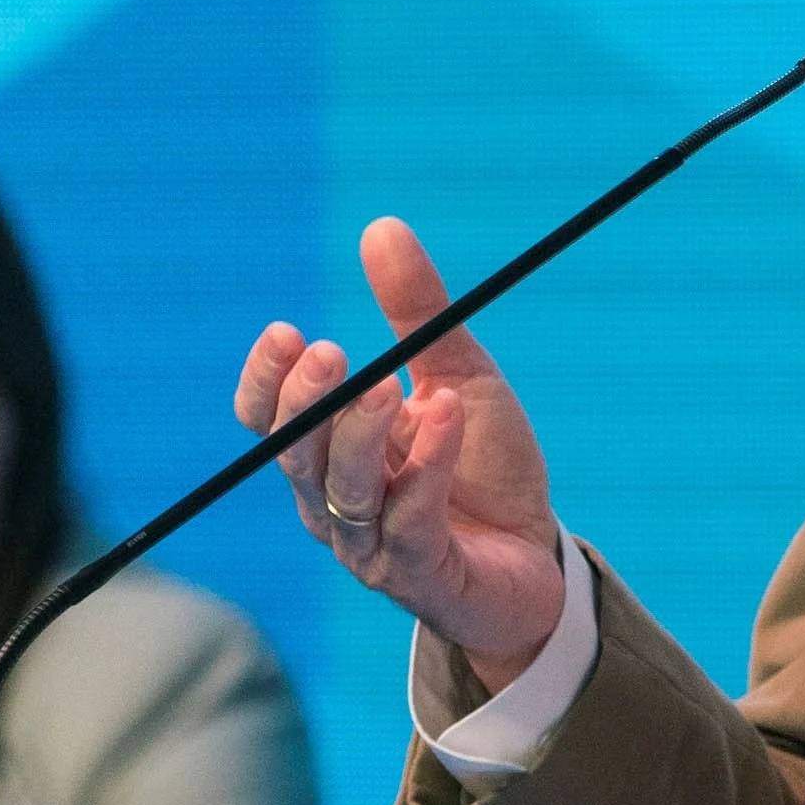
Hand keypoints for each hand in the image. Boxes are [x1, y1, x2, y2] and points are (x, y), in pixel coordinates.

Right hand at [235, 218, 567, 692]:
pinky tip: (446, 420)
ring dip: (362, 436)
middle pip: (296, 456)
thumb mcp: (457, 377)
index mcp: (331, 455)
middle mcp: (336, 505)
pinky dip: (427, 469)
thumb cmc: (485, 470)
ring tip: (391, 388)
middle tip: (330, 353)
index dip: (266, 382)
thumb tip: (381, 227)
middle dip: (307, 404)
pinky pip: (411, 524)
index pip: (269, 423)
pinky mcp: (422, 576)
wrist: (538, 559)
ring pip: (346, 493)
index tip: (285, 332)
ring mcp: (374, 547)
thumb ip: (418, 314)